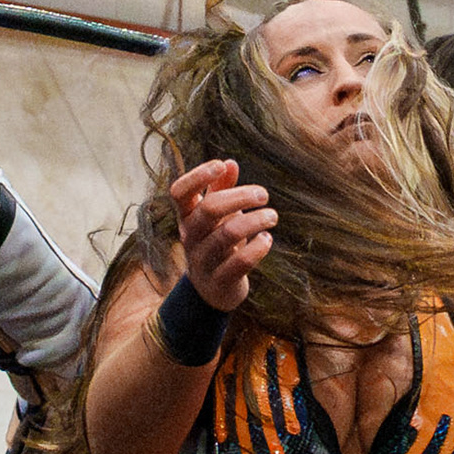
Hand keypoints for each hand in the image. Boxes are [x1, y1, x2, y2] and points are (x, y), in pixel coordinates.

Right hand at [167, 157, 273, 313]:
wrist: (212, 291)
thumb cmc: (216, 242)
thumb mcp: (216, 216)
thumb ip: (221, 190)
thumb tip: (230, 163)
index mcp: (187, 217)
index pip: (180, 192)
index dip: (197, 176)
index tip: (220, 165)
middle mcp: (190, 237)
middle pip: (209, 210)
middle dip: (240, 197)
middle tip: (264, 194)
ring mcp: (203, 260)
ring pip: (227, 234)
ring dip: (255, 221)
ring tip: (273, 216)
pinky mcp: (220, 281)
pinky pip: (239, 263)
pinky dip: (257, 249)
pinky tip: (267, 239)